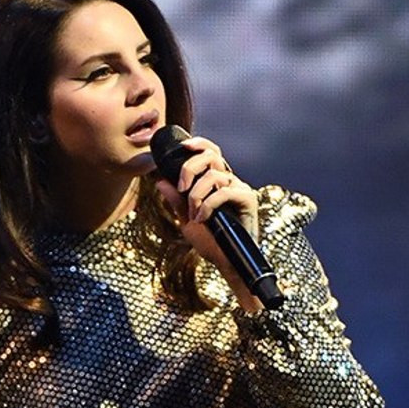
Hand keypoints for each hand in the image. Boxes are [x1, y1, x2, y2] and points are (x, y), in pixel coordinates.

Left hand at [153, 136, 262, 310]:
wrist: (227, 263)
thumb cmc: (212, 242)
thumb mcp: (187, 220)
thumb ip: (176, 200)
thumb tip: (160, 181)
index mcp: (218, 181)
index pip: (211, 152)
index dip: (199, 144)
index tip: (183, 146)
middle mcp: (231, 181)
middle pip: (211, 156)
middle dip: (190, 168)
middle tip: (181, 188)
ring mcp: (240, 189)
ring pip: (214, 176)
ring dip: (196, 195)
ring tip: (193, 214)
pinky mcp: (248, 200)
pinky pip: (224, 192)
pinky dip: (208, 204)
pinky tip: (202, 218)